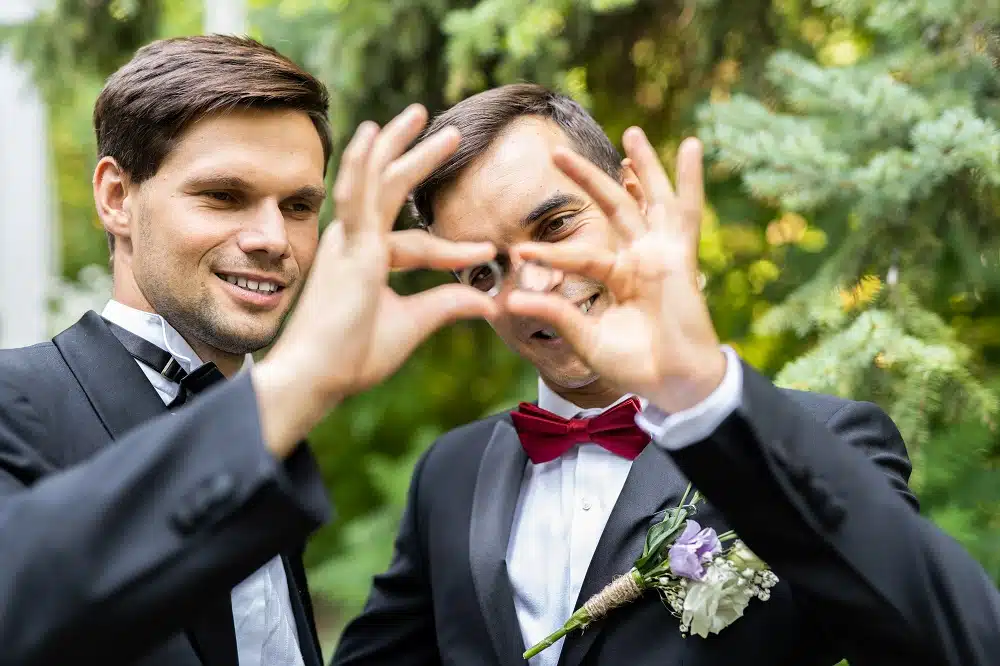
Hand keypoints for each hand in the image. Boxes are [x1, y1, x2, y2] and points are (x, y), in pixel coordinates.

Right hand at [253, 105, 498, 454]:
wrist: (318, 376)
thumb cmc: (353, 357)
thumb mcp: (412, 325)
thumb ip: (446, 306)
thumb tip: (488, 301)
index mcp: (367, 261)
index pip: (419, 245)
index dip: (454, 251)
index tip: (488, 252)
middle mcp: (354, 243)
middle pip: (390, 191)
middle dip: (416, 158)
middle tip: (446, 131)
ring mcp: (348, 241)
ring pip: (377, 181)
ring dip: (399, 146)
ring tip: (422, 115)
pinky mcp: (347, 246)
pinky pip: (355, 195)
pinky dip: (363, 162)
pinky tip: (373, 131)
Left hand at [505, 129, 725, 412]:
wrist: (673, 383)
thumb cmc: (634, 366)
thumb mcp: (586, 338)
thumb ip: (556, 314)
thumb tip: (513, 298)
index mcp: (618, 277)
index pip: (579, 255)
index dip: (550, 251)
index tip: (519, 248)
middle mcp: (639, 259)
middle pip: (613, 207)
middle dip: (587, 179)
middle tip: (557, 153)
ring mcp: (660, 253)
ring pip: (649, 200)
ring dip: (643, 165)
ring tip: (631, 132)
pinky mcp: (679, 255)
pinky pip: (686, 211)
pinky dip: (688, 178)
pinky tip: (690, 145)